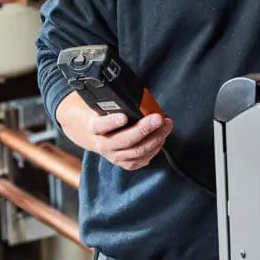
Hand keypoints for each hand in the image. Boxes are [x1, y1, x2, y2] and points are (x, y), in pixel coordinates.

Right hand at [55, 91, 172, 170]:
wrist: (92, 133)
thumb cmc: (102, 114)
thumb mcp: (102, 104)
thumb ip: (115, 101)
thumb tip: (138, 96)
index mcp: (94, 127)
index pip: (100, 126)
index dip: (111, 122)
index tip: (124, 116)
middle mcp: (103, 144)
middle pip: (124, 140)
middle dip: (144, 129)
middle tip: (158, 118)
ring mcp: (113, 156)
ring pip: (136, 152)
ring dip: (155, 138)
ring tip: (166, 125)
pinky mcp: (124, 163)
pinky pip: (141, 160)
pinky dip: (154, 149)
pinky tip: (162, 138)